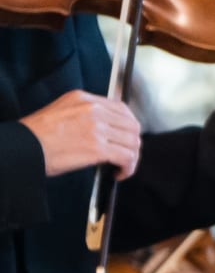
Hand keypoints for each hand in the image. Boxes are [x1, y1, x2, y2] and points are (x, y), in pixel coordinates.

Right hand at [20, 88, 138, 177]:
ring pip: (132, 142)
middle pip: (132, 126)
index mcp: (84, 99)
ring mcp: (97, 128)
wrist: (24, 146)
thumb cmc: (37, 134)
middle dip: (132, 142)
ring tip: (123, 165)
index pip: (121, 109)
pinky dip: (128, 167)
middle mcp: (94, 110)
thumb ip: (84, 113)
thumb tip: (105, 127)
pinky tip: (120, 173)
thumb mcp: (61, 110)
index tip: (126, 136)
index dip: (129, 125)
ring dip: (132, 157)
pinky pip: (126, 157)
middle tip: (126, 153)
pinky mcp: (97, 148)